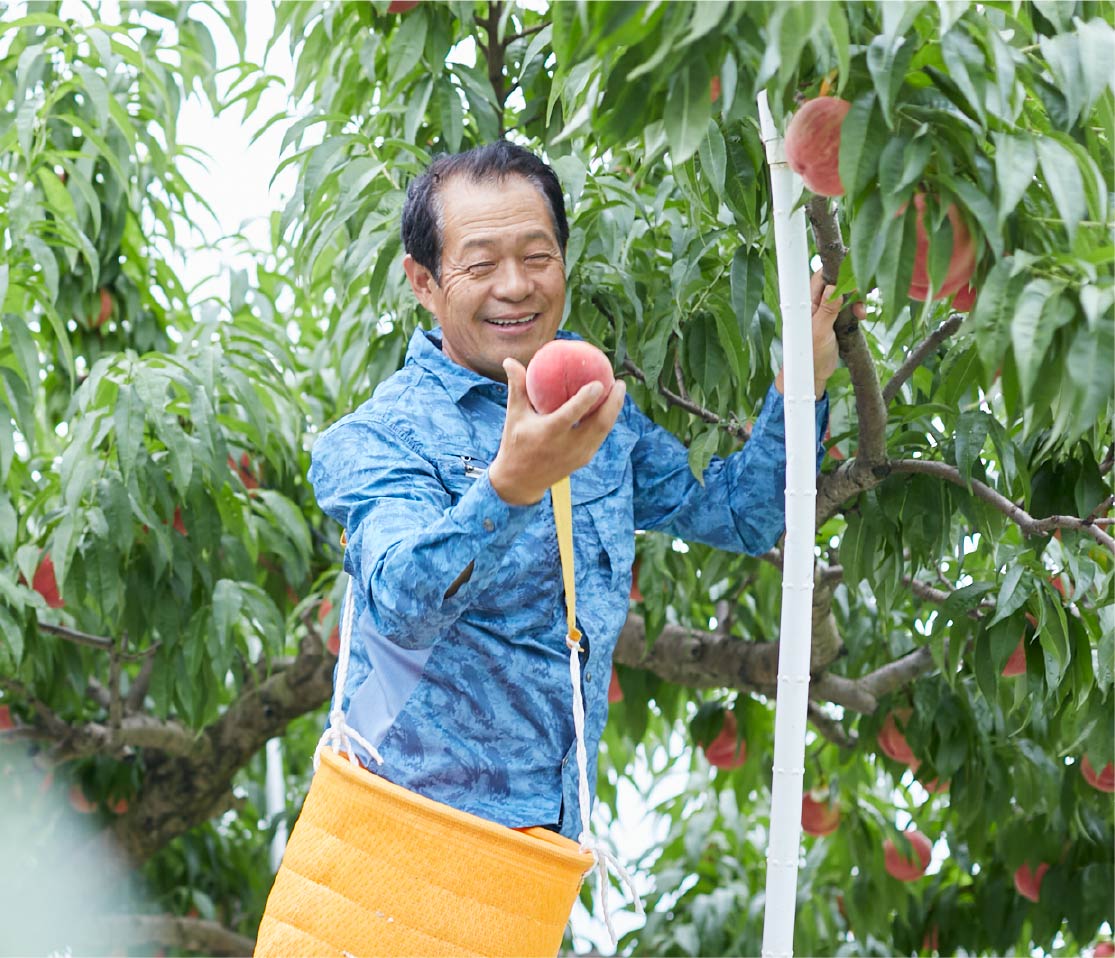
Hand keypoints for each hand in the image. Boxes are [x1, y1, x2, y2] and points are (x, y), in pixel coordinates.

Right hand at [488, 357, 626, 505]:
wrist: (519, 481)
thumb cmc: (515, 443)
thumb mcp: (514, 415)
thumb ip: (517, 387)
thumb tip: (510, 361)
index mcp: (549, 433)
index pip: (572, 414)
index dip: (587, 399)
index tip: (599, 382)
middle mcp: (567, 445)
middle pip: (599, 424)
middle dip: (614, 403)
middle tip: (619, 382)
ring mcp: (578, 455)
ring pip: (604, 431)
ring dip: (615, 410)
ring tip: (619, 391)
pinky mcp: (583, 460)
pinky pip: (600, 437)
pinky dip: (607, 421)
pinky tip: (610, 407)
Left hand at [775, 269, 865, 397]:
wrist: (813, 374)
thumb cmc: (810, 355)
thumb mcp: (819, 331)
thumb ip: (826, 310)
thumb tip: (833, 288)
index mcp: (806, 303)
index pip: (820, 277)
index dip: (836, 271)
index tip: (853, 271)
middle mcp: (815, 304)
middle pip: (836, 283)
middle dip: (851, 287)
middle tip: (861, 295)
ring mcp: (826, 311)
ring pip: (844, 295)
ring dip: (856, 300)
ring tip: (861, 313)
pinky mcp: (835, 320)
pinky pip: (848, 308)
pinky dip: (856, 310)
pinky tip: (861, 317)